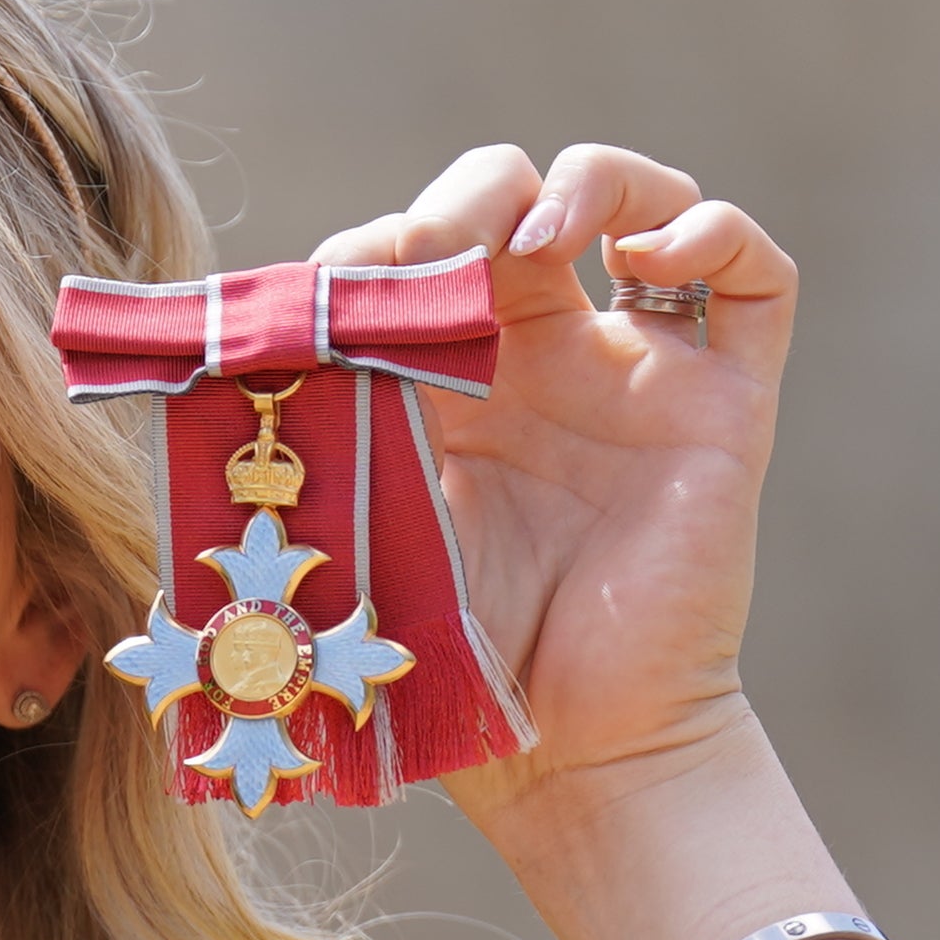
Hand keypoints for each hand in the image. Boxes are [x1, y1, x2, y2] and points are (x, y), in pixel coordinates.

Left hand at [302, 144, 797, 822]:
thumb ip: (295, 460)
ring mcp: (638, 376)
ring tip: (538, 235)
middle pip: (515, 201)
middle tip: (435, 251)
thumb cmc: (445, 670)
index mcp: (445, 384)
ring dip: (589, 181)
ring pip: (640, 201)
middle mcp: (544, 361)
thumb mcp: (348, 540)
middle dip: (467, 199)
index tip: (335, 292)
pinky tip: (650, 260)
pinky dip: (714, 231)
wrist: (564, 759)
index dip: (377, 245)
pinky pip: (755, 277)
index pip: (416, 253)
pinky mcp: (725, 406)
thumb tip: (184, 396)